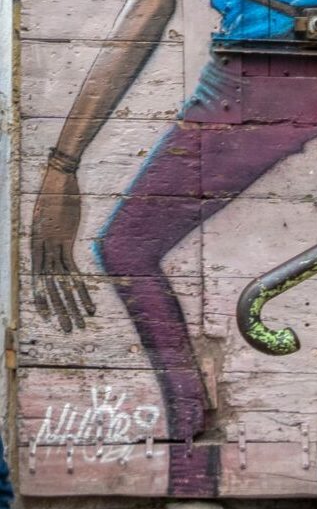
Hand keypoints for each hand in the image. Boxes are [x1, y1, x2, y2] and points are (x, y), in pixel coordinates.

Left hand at [31, 164, 94, 331]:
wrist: (56, 179)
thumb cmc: (52, 195)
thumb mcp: (47, 218)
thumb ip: (48, 234)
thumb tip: (55, 244)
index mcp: (35, 246)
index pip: (38, 281)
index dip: (42, 300)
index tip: (48, 317)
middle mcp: (42, 251)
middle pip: (51, 288)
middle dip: (59, 310)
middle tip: (68, 329)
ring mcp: (54, 247)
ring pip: (62, 284)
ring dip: (72, 305)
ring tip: (79, 322)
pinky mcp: (66, 241)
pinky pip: (74, 270)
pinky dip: (82, 288)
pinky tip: (88, 301)